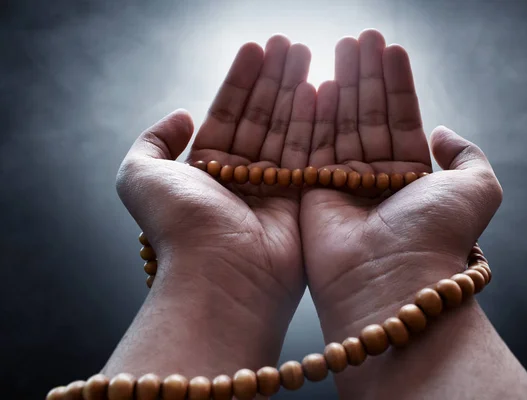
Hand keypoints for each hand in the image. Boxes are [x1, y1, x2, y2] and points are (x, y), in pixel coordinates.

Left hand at [110, 36, 313, 375]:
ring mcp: (273, 189)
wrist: (220, 274)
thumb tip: (180, 116)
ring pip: (286, 130)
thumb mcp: (139, 176)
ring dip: (295, 91)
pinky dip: (315, 122)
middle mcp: (240, 177)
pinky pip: (308, 153)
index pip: (228, 113)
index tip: (256, 48)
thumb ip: (152, 141)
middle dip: (274, 79)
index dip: (241, 80)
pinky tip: (320, 90)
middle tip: (288, 44)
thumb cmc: (180, 227)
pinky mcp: (302, 200)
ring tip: (305, 54)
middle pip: (261, 117)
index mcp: (206, 170)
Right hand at [300, 29, 502, 337]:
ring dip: (342, 85)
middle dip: (365, 76)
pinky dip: (316, 116)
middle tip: (359, 38)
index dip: (397, 83)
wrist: (390, 280)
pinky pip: (313, 146)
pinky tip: (319, 83)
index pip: (402, 118)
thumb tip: (443, 133)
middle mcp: (377, 179)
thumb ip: (469, 157)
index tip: (389, 48)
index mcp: (412, 177)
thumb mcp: (476, 190)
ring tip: (340, 47)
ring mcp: (343, 184)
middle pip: (369, 115)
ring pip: (341, 125)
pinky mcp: (313, 192)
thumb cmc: (434, 236)